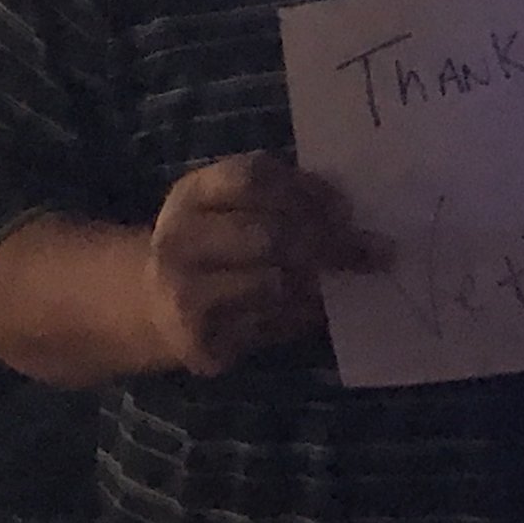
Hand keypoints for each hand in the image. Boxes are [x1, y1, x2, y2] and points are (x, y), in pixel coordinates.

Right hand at [137, 152, 389, 376]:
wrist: (149, 304)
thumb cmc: (211, 245)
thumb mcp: (228, 208)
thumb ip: (279, 199)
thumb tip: (349, 213)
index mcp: (191, 195)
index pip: (252, 178)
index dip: (307, 190)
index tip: (345, 207)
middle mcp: (180, 242)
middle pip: (270, 234)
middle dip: (329, 242)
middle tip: (374, 250)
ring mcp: (186, 296)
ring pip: (276, 285)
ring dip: (320, 282)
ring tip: (346, 278)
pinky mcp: (202, 344)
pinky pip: (272, 326)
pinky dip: (303, 315)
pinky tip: (315, 308)